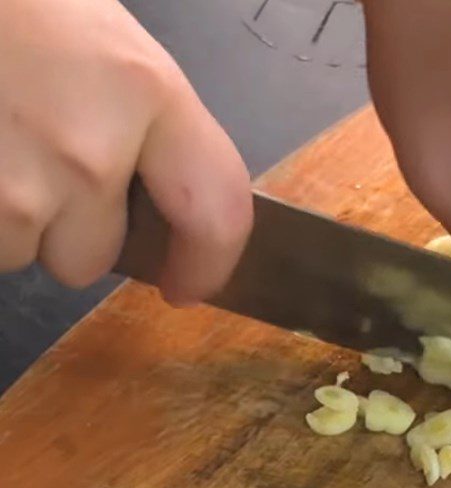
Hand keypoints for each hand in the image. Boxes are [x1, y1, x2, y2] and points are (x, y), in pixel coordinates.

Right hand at [0, 0, 251, 303]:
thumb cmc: (16, 2)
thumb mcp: (105, 45)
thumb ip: (148, 130)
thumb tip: (166, 207)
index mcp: (144, 91)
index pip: (217, 214)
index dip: (208, 264)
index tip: (188, 283)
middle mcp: (89, 152)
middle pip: (92, 259)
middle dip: (68, 232)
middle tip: (35, 163)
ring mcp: (16, 188)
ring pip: (24, 255)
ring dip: (12, 220)